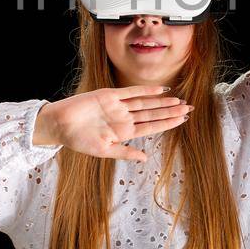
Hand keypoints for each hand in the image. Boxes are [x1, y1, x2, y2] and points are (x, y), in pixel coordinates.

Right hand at [32, 85, 192, 161]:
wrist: (60, 125)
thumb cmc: (79, 141)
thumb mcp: (103, 151)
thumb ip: (124, 152)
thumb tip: (145, 158)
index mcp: (124, 133)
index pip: (151, 127)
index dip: (167, 124)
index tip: (183, 121)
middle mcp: (124, 118)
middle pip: (152, 114)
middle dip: (170, 112)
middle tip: (189, 109)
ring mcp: (117, 106)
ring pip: (145, 103)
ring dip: (162, 102)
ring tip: (179, 100)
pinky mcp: (109, 95)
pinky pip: (130, 92)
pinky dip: (145, 90)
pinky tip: (160, 90)